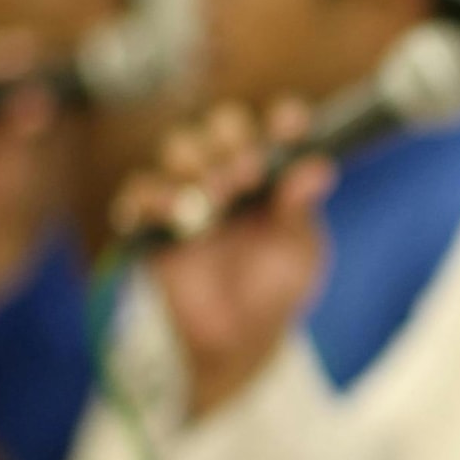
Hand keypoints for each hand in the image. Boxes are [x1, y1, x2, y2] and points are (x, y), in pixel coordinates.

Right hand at [121, 102, 334, 417]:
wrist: (235, 337)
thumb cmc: (273, 289)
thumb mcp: (298, 252)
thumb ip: (299, 210)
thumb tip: (319, 167)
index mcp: (272, 174)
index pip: (276, 131)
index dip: (283, 122)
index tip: (291, 125)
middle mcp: (229, 171)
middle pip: (221, 127)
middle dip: (233, 140)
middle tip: (248, 171)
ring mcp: (189, 192)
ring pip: (179, 149)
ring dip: (197, 164)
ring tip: (216, 196)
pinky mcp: (152, 220)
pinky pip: (140, 193)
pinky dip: (155, 196)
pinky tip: (177, 213)